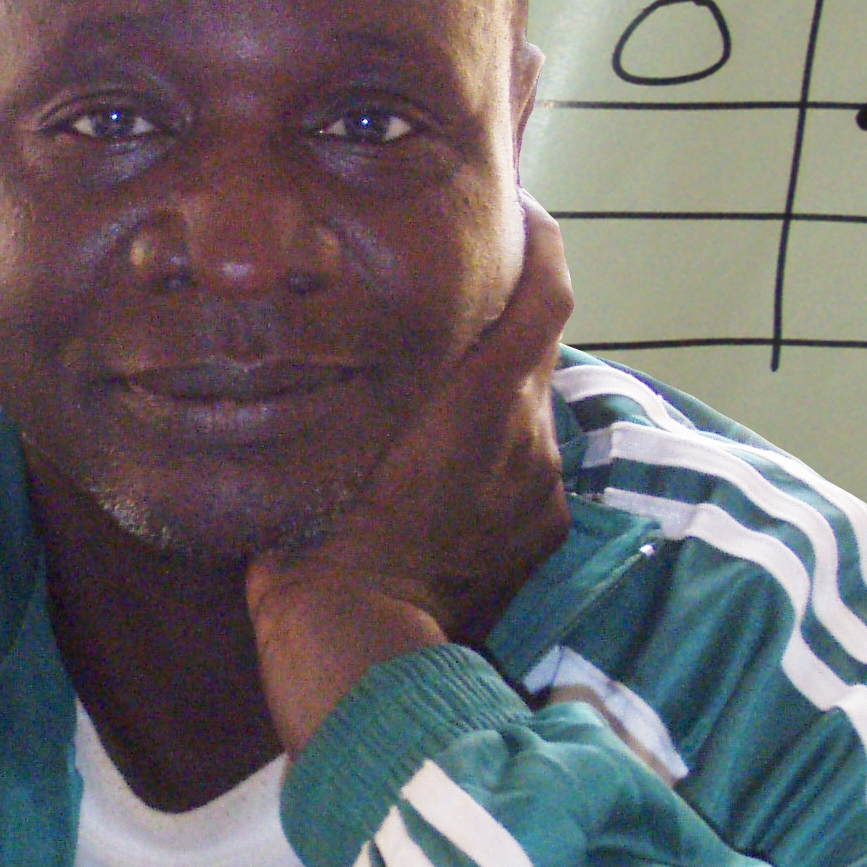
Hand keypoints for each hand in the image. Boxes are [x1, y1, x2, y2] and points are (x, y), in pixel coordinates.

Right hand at [246, 194, 573, 751]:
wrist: (358, 653)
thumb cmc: (321, 547)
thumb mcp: (322, 446)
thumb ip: (356, 386)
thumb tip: (335, 343)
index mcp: (481, 399)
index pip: (545, 291)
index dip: (540, 240)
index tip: (515, 212)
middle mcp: (528, 436)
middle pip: (533, 350)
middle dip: (496, 327)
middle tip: (440, 314)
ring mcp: (540, 489)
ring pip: (526, 417)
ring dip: (491, 406)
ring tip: (431, 412)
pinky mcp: (543, 535)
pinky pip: (526, 477)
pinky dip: (496, 468)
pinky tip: (445, 487)